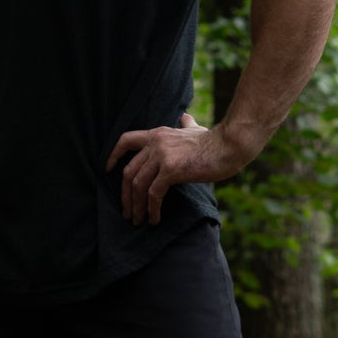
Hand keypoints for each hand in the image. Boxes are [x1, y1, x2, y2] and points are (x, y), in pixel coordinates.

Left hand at [106, 113, 253, 224]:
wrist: (229, 145)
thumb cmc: (215, 140)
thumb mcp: (195, 129)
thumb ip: (186, 124)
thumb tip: (184, 117)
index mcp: (157, 133)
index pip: (125, 140)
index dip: (113, 156)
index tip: (107, 170)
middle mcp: (156, 142)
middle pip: (129, 171)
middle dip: (125, 195)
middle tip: (127, 211)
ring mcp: (162, 155)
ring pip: (138, 184)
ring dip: (136, 206)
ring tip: (138, 221)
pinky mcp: (172, 169)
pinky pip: (154, 193)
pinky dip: (151, 209)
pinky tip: (155, 218)